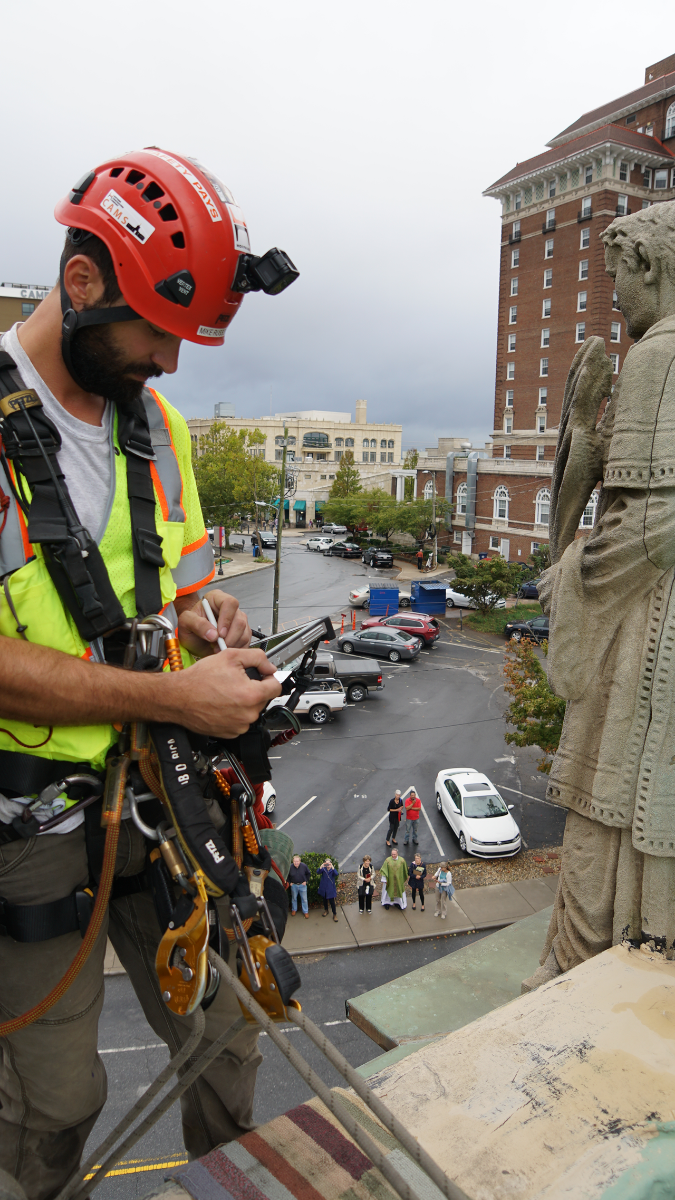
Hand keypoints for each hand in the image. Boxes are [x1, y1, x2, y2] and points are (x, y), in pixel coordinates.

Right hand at [163, 647, 280, 736]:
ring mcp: (239, 726)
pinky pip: (240, 721)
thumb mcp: (230, 656)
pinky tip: (222, 704)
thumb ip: (257, 658)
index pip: (276, 687)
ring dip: (244, 702)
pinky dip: (235, 713)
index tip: (261, 676)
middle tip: (236, 682)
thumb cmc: (199, 679)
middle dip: (253, 689)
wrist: (178, 697)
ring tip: (226, 693)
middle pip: (263, 699)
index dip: (268, 678)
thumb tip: (269, 667)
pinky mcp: (230, 733)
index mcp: (251, 695)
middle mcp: (247, 714)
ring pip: (252, 710)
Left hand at [176, 590, 251, 655]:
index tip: (220, 634)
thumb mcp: (185, 623)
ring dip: (231, 644)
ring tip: (216, 648)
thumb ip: (197, 624)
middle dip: (229, 637)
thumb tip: (213, 634)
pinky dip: (236, 649)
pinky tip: (223, 649)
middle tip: (217, 646)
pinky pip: (246, 641)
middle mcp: (230, 608)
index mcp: (216, 598)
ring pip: (245, 632)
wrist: (193, 639)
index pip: (230, 603)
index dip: (227, 619)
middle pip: (240, 620)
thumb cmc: (190, 626)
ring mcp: (238, 620)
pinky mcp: (243, 632)